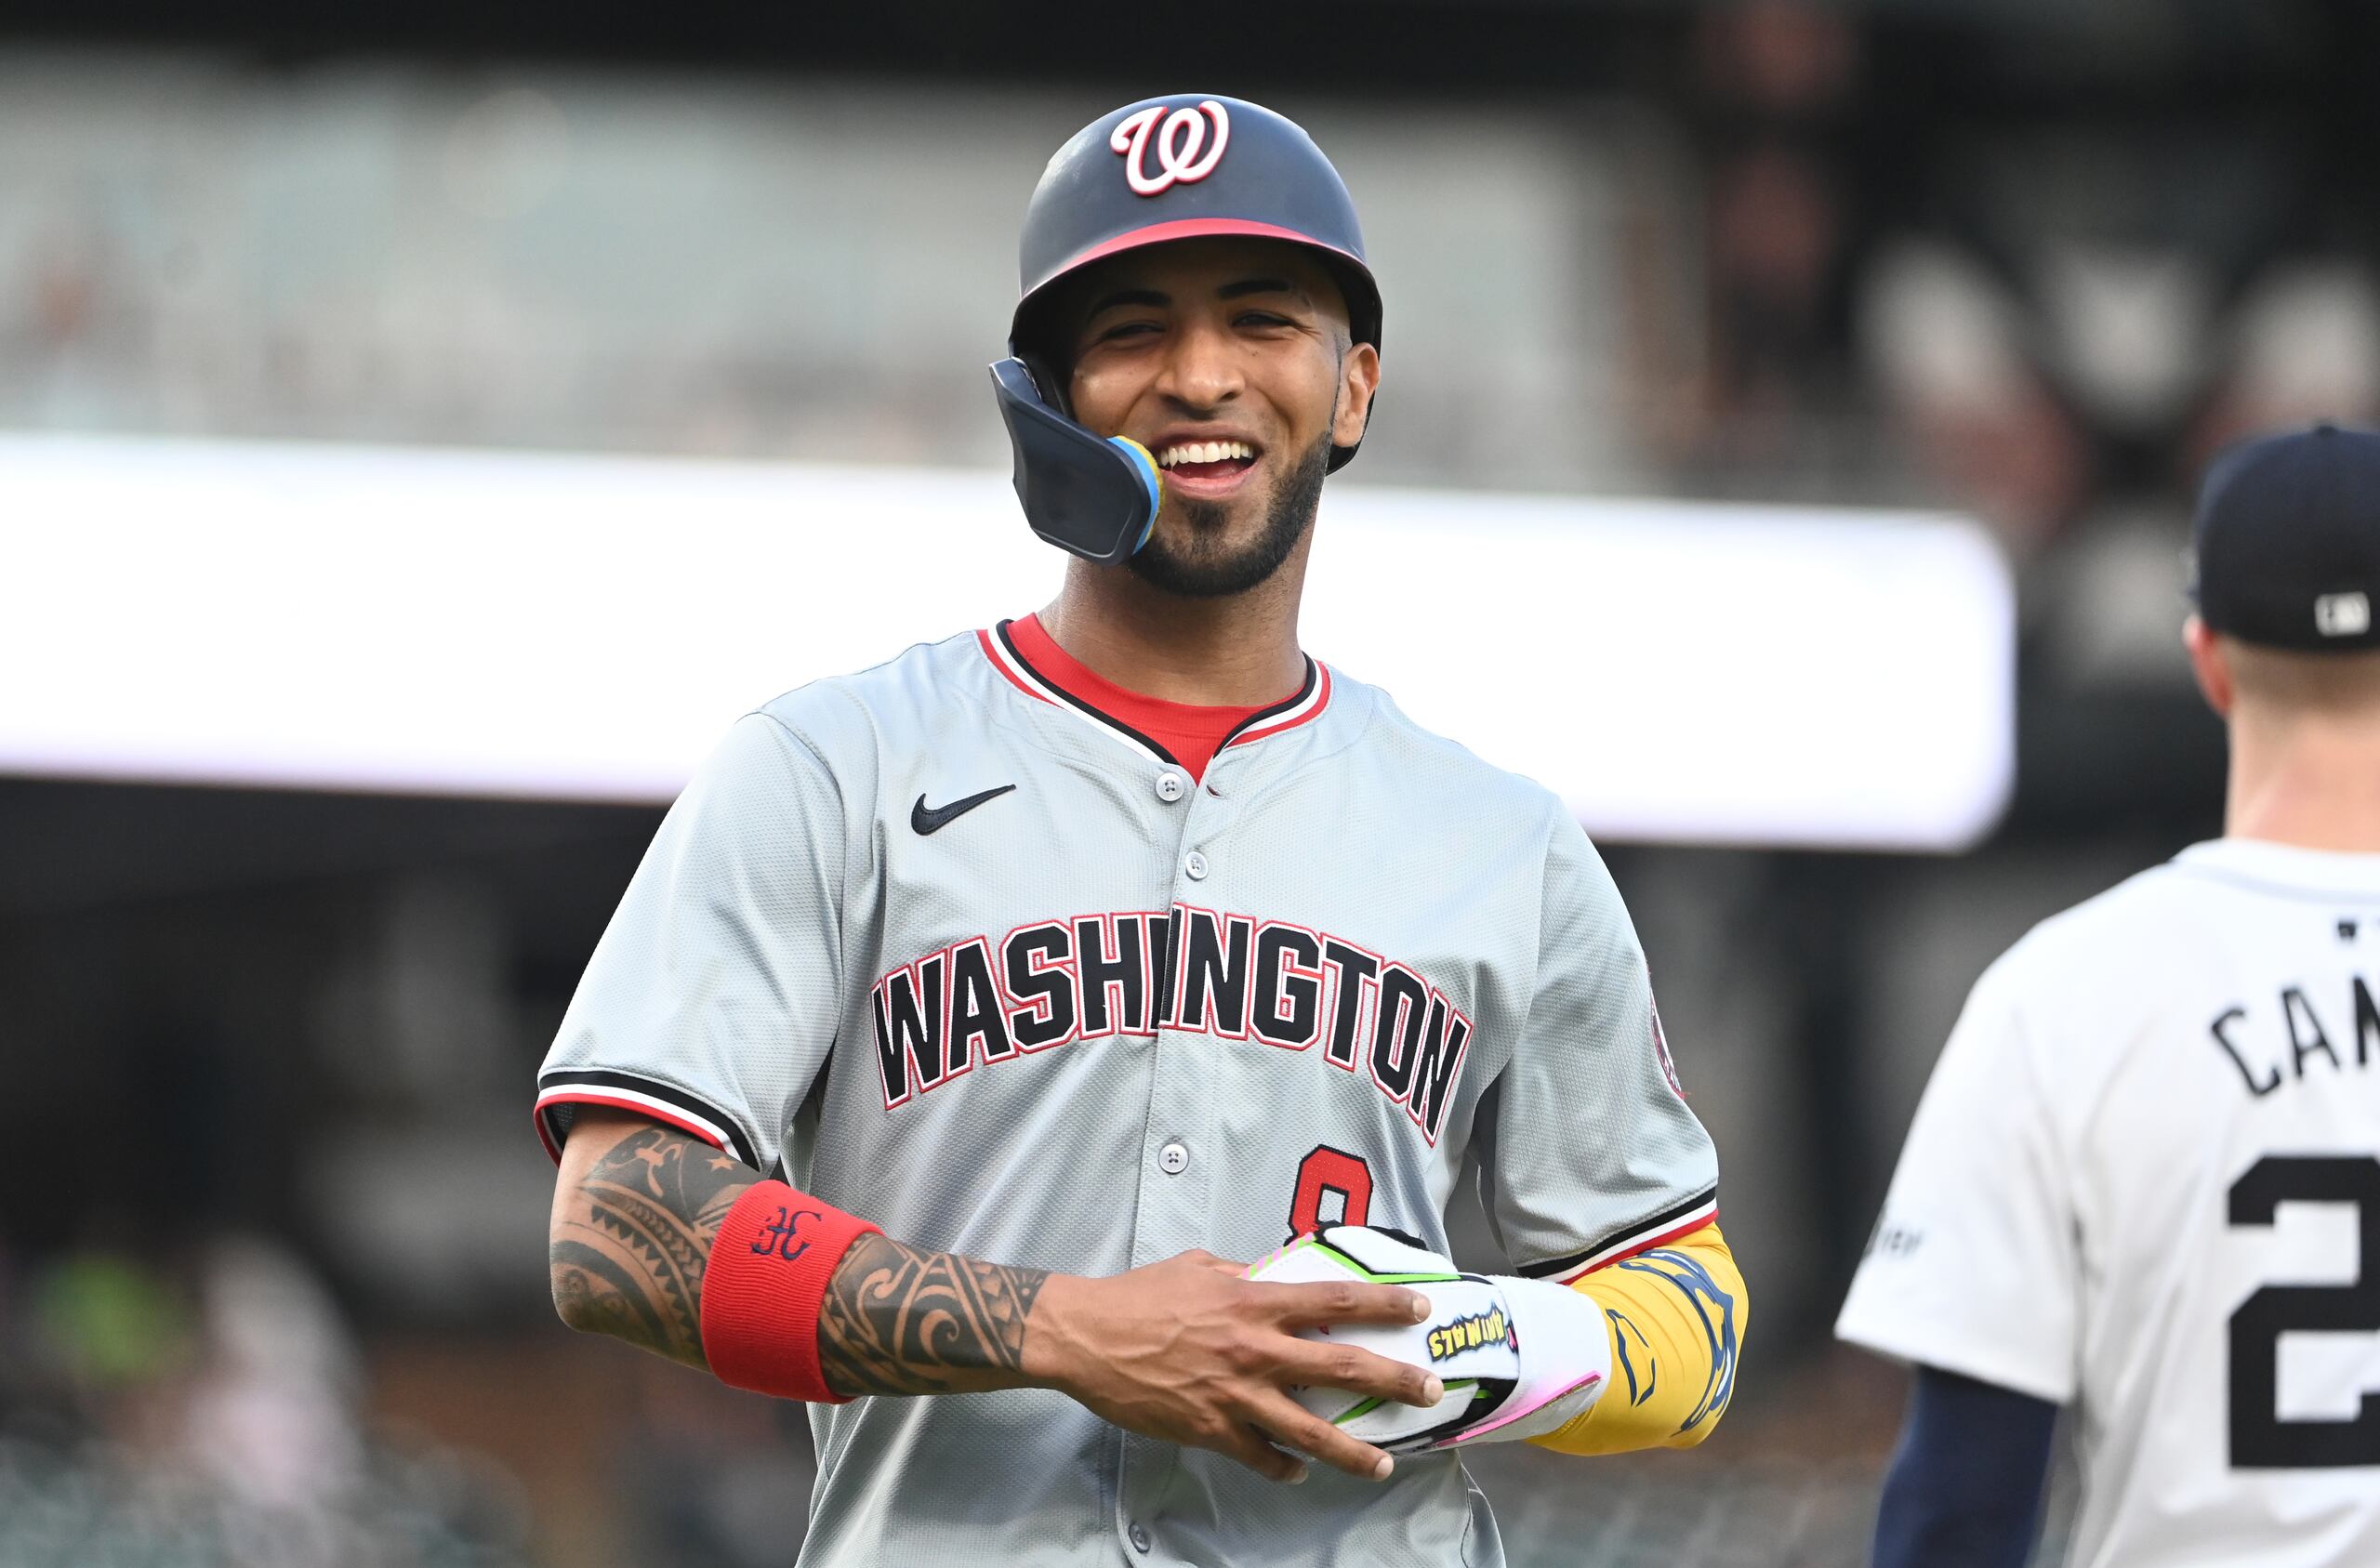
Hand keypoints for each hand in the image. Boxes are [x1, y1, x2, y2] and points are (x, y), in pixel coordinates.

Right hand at [1022, 1250, 1446, 1483]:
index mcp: (1254, 1302)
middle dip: (1393, 1379)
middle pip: (1340, 1366)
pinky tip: (1299, 1472)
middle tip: (1431, 1390)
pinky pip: (1260, 1457)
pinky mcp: (1211, 1430)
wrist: (1087, 1337)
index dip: (1384, 1304)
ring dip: (1352, 1451)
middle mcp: (1255, 1350)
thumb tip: (1268, 1275)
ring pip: (1309, 1430)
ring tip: (1383, 1464)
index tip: (1420, 1308)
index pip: (1334, 1300)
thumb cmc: (1140, 1296)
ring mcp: (1235, 1395)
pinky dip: (1284, 1468)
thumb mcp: (1198, 1267)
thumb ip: (1241, 1275)